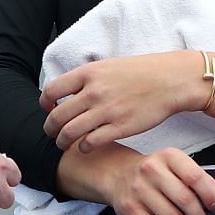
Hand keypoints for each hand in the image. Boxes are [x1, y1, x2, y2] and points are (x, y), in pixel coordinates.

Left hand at [41, 51, 204, 153]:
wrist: (170, 81)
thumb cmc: (140, 73)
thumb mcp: (108, 66)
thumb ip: (86, 78)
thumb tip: (67, 90)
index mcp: (88, 74)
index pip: (51, 90)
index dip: (44, 103)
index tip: (47, 109)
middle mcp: (93, 92)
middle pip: (57, 116)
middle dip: (49, 128)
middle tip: (51, 133)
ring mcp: (106, 111)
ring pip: (69, 133)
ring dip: (62, 141)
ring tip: (64, 144)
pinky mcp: (120, 127)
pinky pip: (90, 143)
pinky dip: (84, 147)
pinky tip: (86, 146)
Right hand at [95, 146, 214, 214]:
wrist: (117, 173)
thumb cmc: (157, 172)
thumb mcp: (178, 167)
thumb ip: (203, 181)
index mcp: (168, 156)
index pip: (195, 177)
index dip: (209, 196)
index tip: (214, 207)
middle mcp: (151, 170)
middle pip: (185, 200)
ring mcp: (138, 190)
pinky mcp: (129, 208)